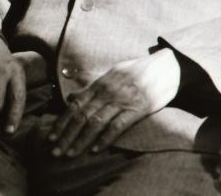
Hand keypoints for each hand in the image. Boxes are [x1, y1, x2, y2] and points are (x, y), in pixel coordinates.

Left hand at [48, 49, 180, 156]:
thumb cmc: (141, 70)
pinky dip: (105, 138)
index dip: (61, 122)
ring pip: (95, 122)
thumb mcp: (115, 72)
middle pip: (81, 116)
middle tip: (55, 152)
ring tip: (71, 153)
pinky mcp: (137, 108)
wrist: (168, 66)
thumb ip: (95, 85)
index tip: (52, 137)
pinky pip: (117, 126)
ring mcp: (122, 100)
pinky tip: (96, 149)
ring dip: (81, 140)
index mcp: (102, 83)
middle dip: (66, 135)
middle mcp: (108, 91)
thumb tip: (75, 96)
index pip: (75, 104)